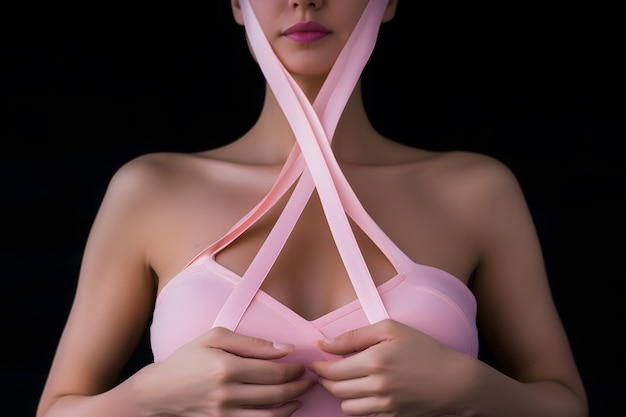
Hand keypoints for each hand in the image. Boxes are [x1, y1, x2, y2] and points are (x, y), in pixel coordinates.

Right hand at [138, 326, 315, 416]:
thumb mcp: (215, 338)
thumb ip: (252, 343)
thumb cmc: (188, 359)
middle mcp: (227, 393)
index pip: (273, 371)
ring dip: (291, 406)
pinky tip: (283, 411)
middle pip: (276, 393)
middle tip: (309, 380)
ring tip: (300, 396)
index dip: (294, 369)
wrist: (158, 391)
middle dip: (299, 386)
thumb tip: (285, 349)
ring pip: (270, 416)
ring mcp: (224, 414)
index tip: (303, 364)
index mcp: (227, 366)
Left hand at [309, 319, 471, 416]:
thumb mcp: (391, 329)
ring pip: (346, 407)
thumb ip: (355, 336)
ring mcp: (385, 405)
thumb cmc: (424, 350)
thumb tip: (325, 344)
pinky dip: (358, 406)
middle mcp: (377, 386)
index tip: (316, 363)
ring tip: (344, 382)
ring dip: (340, 395)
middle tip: (325, 372)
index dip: (320, 367)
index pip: (332, 370)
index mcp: (375, 361)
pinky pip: (363, 416)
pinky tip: (363, 392)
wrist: (454, 381)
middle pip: (335, 390)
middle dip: (325, 381)